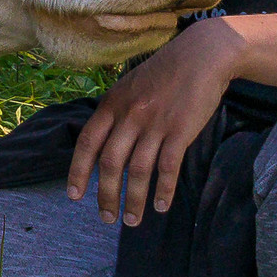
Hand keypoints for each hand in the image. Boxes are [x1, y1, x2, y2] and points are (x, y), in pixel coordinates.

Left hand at [67, 20, 239, 225]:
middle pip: (110, 163)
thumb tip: (103, 143)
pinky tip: (161, 206)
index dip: (79, 171)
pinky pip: (167, 167)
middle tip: (107, 218)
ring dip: (134, 200)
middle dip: (106, 195)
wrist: (201, 55)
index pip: (88, 142)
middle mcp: (130, 114)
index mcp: (113, 103)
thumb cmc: (165, 72)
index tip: (75, 196)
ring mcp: (155, 123)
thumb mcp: (130, 86)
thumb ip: (116, 112)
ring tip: (132, 220)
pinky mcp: (180, 130)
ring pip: (138, 171)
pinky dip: (163, 190)